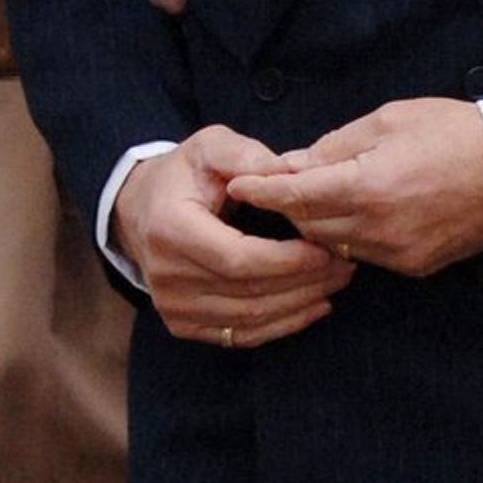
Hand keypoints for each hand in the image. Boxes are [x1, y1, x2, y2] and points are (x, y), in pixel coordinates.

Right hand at [119, 134, 357, 347]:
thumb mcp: (210, 148)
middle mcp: (165, 275)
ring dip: (302, 303)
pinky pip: (242, 335)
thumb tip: (285, 175)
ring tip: (335, 280)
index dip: (289, 260)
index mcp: (170, 229)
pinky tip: (312, 305)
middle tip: (345, 264)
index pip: (239, 259)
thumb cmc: (183, 176)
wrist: (138, 209)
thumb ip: (247, 156)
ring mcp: (171, 305)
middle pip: (250, 292)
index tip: (326, 250)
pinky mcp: (181, 324)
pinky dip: (283, 324)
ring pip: (251, 317)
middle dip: (306, 281)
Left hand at [245, 97, 482, 280]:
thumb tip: (290, 164)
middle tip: (278, 189)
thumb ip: (332, 147)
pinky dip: (350, 238)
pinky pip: (365, 256)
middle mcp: (380, 227)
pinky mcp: (417, 266)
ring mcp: (400, 252)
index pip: (295, 196)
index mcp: (368, 186)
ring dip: (318, 225)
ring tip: (316, 200)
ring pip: (333, 246)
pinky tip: (356, 217)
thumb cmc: (455, 133)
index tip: (236, 187)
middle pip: (307, 226)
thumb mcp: (387, 122)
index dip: (261, 192)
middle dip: (288, 208)